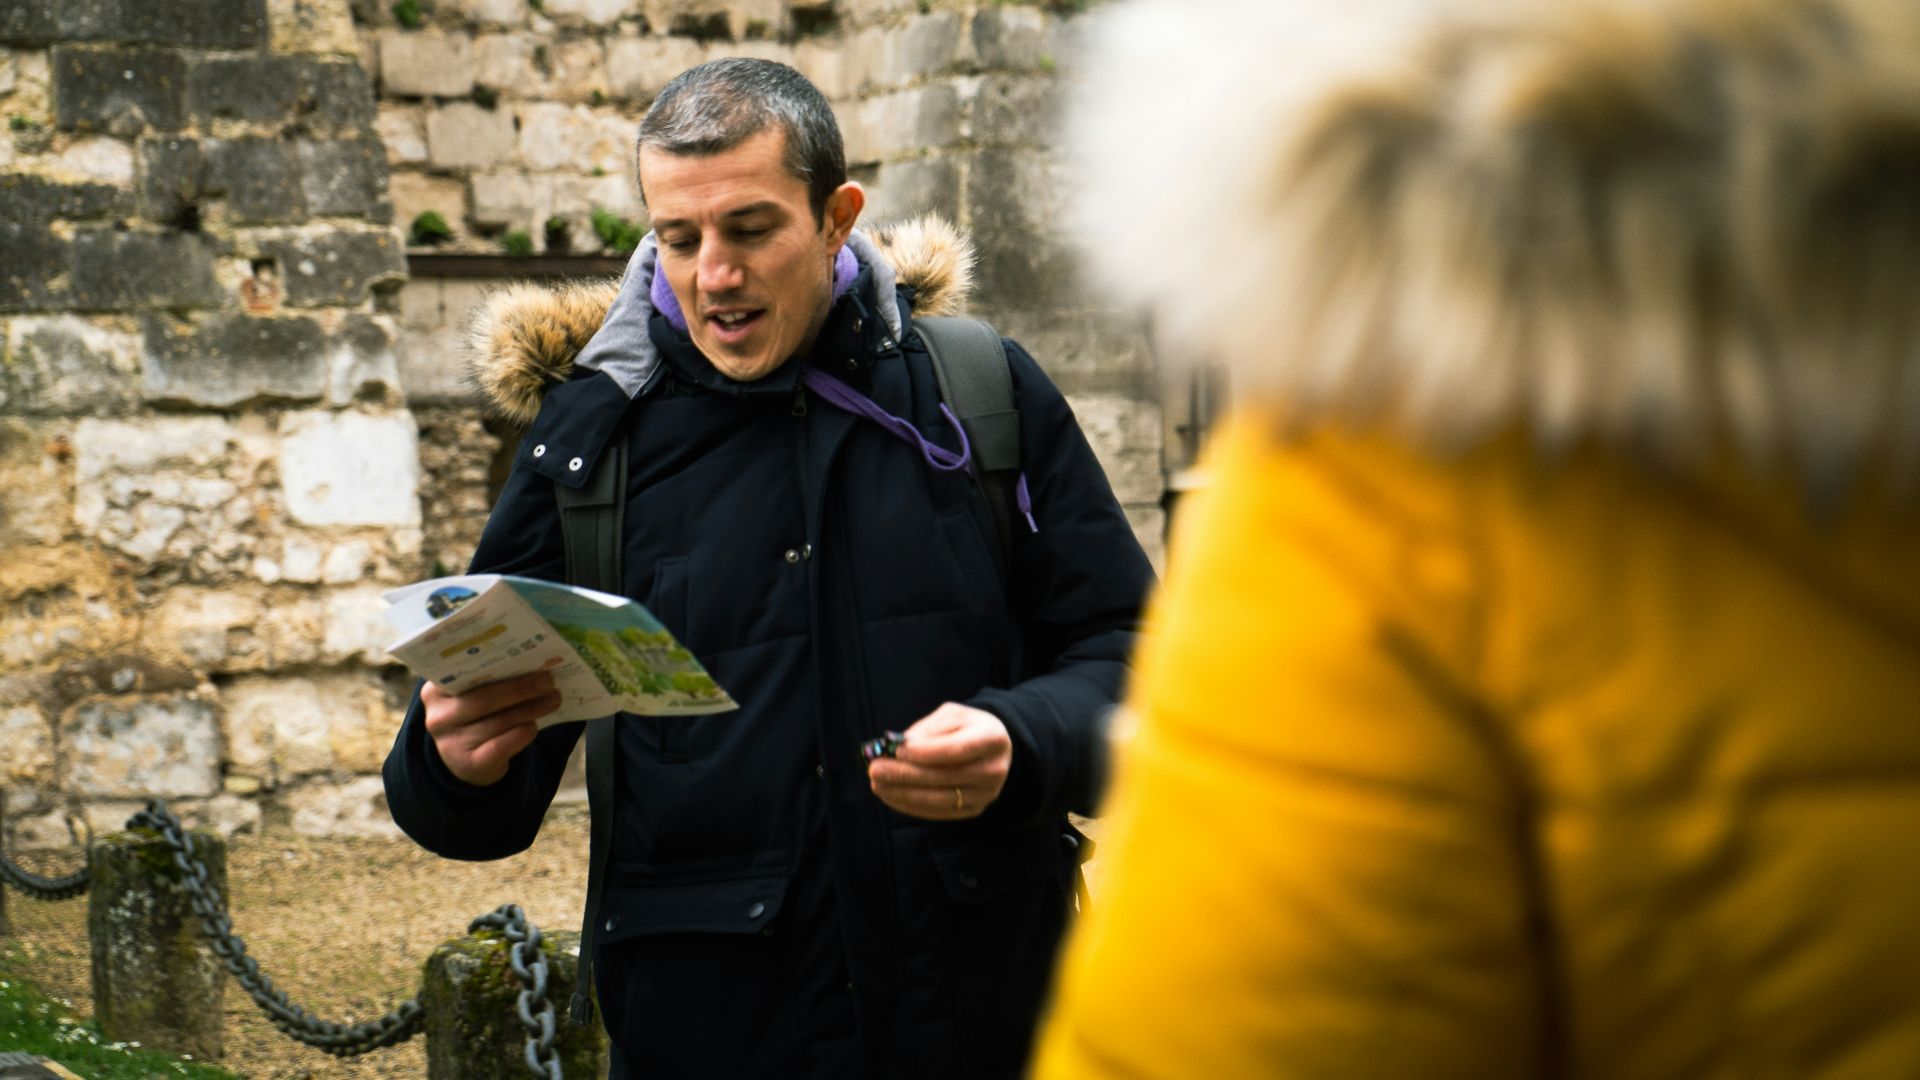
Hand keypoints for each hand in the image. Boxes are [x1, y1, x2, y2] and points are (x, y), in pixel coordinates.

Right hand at [420, 669, 561, 786]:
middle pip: (484, 698)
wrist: (470, 762)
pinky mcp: (469, 764)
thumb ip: (489, 679)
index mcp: (435, 691)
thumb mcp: (473, 695)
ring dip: (531, 709)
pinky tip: (534, 726)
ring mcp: (450, 744)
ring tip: (553, 699)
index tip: (525, 652)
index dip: (495, 661)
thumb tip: (533, 661)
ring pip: (498, 722)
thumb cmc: (477, 717)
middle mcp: (438, 717)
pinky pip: (503, 746)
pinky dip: (523, 733)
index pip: (462, 671)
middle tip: (548, 680)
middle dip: (522, 688)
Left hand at [867, 703, 1011, 820]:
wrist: (995, 749)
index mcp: (992, 739)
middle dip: (906, 774)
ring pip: (940, 799)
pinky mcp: (973, 810)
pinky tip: (890, 795)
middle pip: (945, 776)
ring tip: (877, 784)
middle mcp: (994, 770)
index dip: (924, 752)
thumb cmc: (967, 727)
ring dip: (903, 793)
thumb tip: (897, 747)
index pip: (956, 750)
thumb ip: (928, 729)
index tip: (895, 750)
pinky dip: (911, 806)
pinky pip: (938, 812)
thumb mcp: (953, 715)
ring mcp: (985, 794)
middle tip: (875, 769)